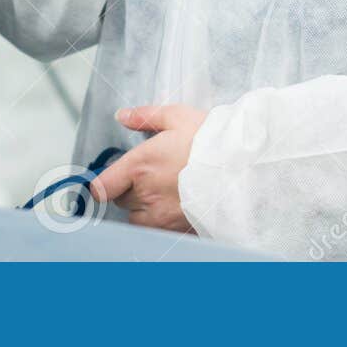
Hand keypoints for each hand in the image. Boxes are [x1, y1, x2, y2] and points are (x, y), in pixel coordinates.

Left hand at [90, 103, 208, 230]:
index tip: (107, 180)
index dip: (101, 184)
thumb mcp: (177, 117)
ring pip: (137, 218)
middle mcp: (145, 194)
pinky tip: (177, 207)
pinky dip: (161, 222)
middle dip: (130, 189)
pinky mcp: (178, 230)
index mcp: (139, 166)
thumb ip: (145, 117)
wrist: (245, 170)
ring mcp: (161, 216)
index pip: (102, 187)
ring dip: (143, 209)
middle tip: (151, 176)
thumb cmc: (212, 142)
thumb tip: (122, 116)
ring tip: (165, 193)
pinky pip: (158, 230)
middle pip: (121, 200)